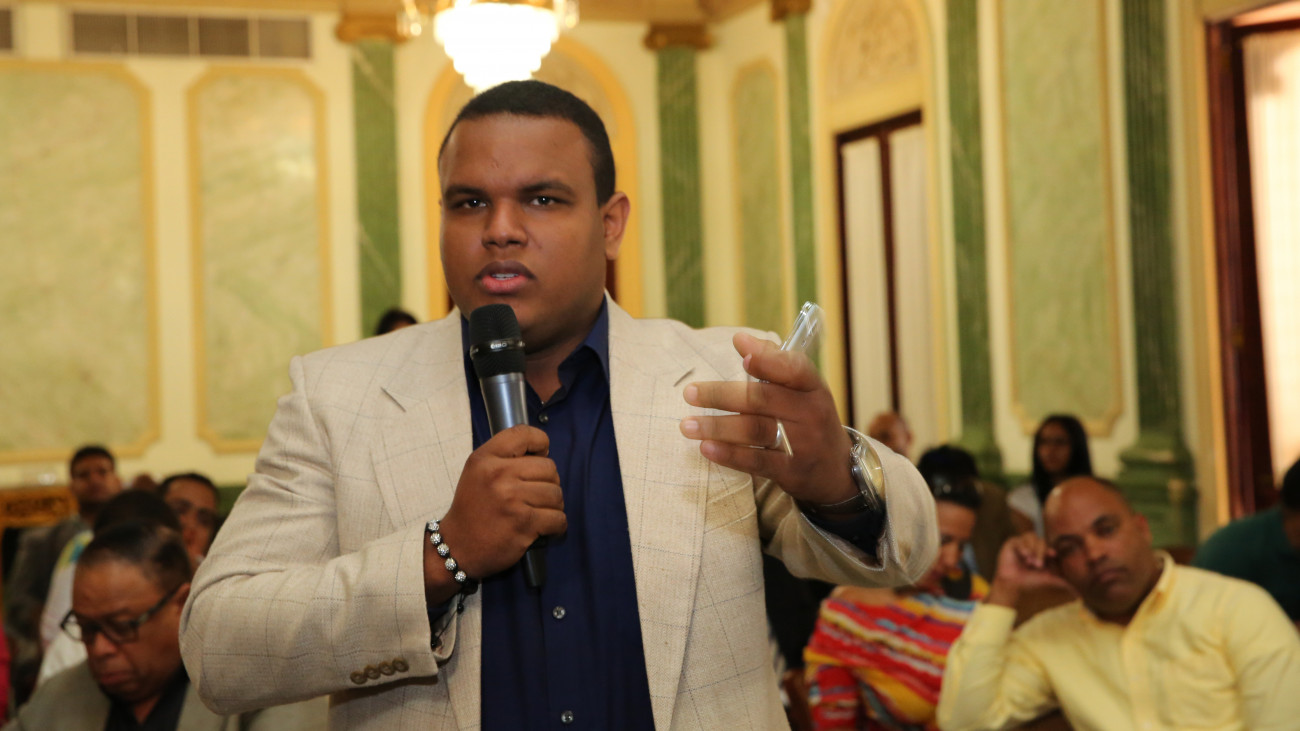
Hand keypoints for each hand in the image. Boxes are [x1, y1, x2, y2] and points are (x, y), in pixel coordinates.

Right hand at [425, 425, 564, 600]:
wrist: (457, 547)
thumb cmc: (473, 508)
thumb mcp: (478, 471)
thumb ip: (505, 456)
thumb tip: (544, 455)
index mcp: (485, 458)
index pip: (524, 434)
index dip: (540, 444)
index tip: (540, 457)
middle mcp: (498, 475)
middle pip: (549, 468)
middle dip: (549, 482)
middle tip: (536, 494)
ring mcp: (512, 500)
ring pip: (556, 494)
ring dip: (554, 505)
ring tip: (539, 512)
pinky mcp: (524, 524)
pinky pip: (558, 518)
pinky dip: (557, 526)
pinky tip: (545, 528)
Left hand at [679, 332, 856, 504]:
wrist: (836, 470)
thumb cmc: (808, 419)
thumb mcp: (802, 389)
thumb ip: (774, 362)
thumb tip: (741, 339)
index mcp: (812, 387)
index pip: (794, 369)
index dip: (768, 360)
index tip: (741, 350)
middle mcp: (811, 413)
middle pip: (762, 400)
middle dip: (722, 395)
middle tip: (690, 393)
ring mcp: (803, 445)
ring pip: (755, 431)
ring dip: (718, 426)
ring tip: (687, 425)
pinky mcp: (792, 472)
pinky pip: (757, 462)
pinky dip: (730, 455)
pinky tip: (707, 448)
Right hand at [986, 533, 1070, 607]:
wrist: (1013, 585)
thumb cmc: (1030, 582)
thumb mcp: (1049, 580)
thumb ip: (1064, 582)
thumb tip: (1080, 595)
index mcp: (1042, 553)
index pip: (1049, 546)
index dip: (1051, 550)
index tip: (1053, 555)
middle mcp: (1033, 547)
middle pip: (1041, 541)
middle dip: (1040, 552)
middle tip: (1037, 565)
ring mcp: (1022, 544)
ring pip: (1032, 537)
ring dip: (1032, 549)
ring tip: (1028, 561)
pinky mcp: (1012, 542)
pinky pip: (1020, 538)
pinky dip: (1023, 546)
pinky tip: (1023, 555)